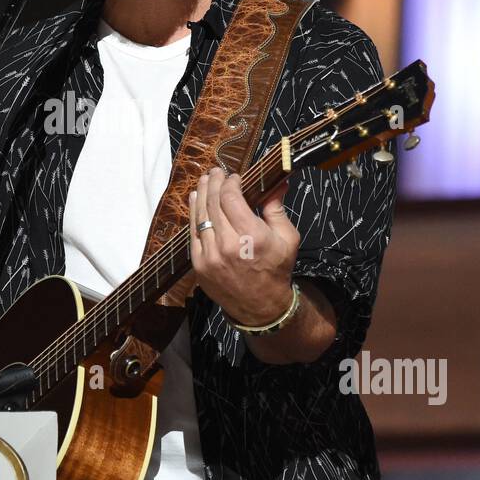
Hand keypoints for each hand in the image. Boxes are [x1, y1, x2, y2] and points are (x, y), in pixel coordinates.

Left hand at [188, 166, 298, 326]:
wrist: (261, 307)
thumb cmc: (276, 270)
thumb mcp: (287, 238)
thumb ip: (276, 208)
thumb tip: (278, 181)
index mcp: (252, 237)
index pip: (232, 198)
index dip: (230, 182)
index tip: (234, 176)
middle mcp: (228, 245)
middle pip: (214, 203)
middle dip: (214, 183)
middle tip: (216, 172)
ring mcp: (210, 256)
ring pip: (200, 216)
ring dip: (201, 194)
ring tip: (205, 181)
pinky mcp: (199, 265)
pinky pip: (192, 233)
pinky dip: (193, 213)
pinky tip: (195, 200)